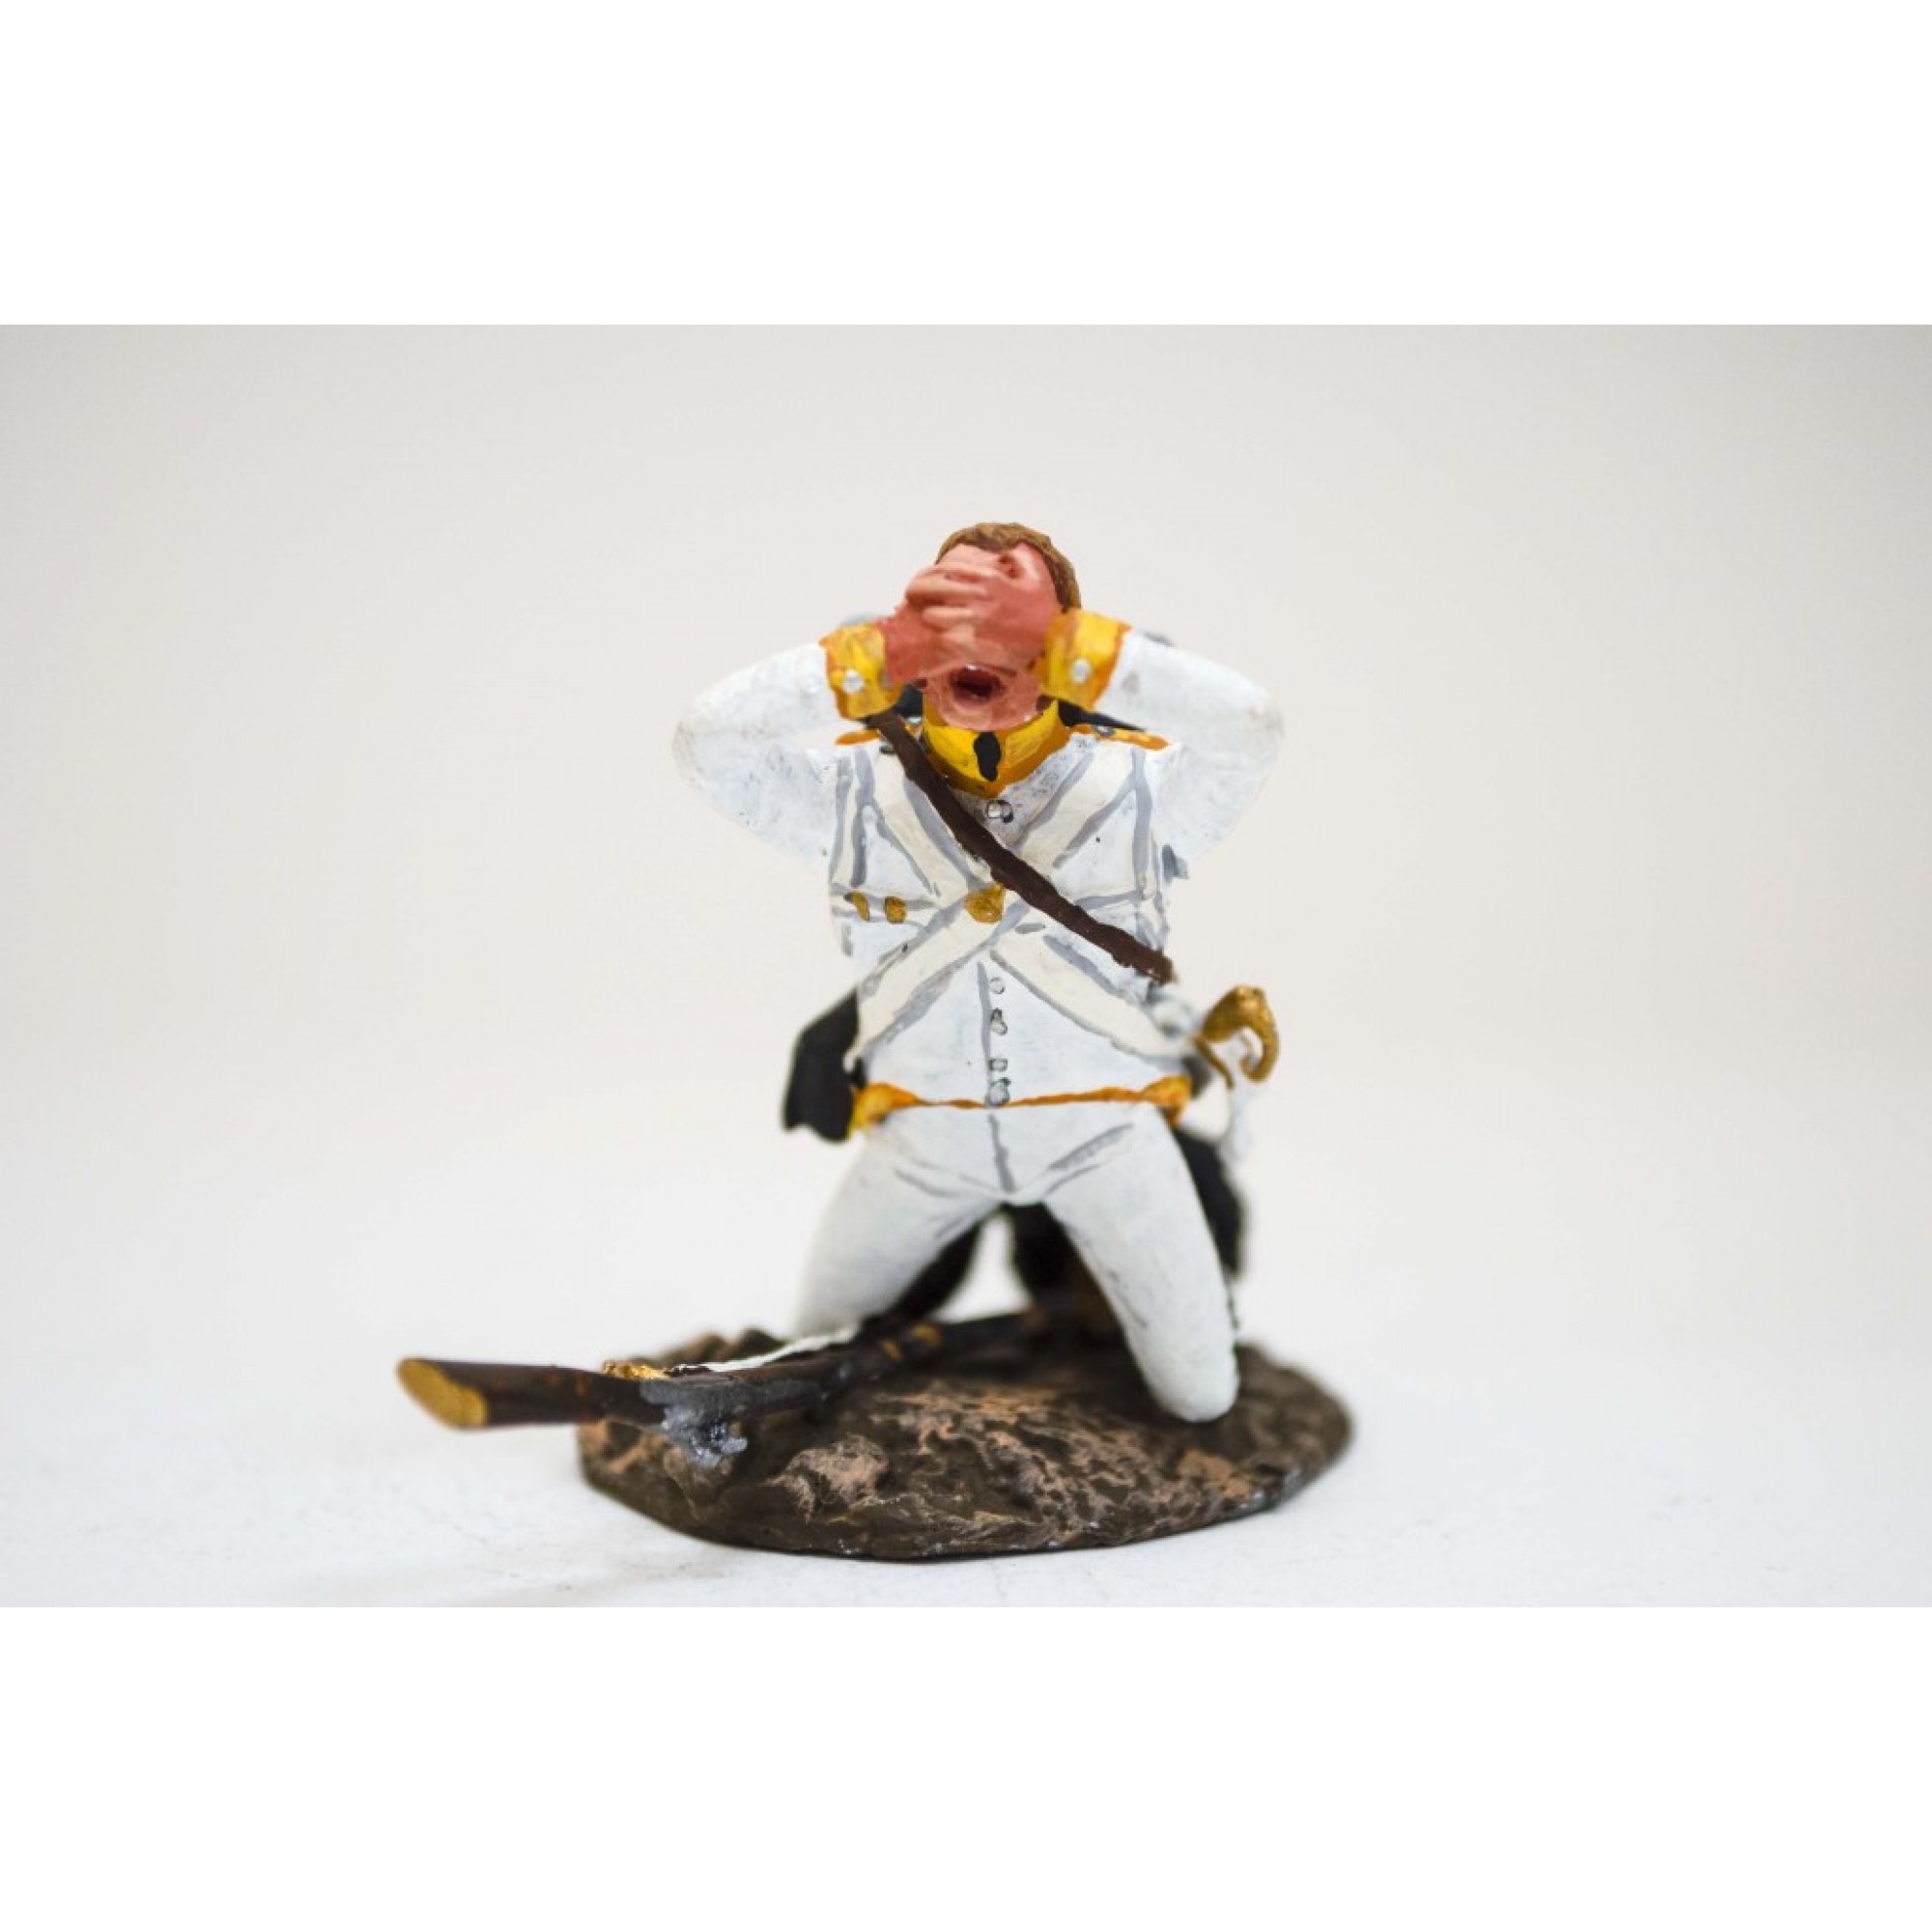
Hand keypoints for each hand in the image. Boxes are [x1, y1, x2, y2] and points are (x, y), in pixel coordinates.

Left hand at [903, 546, 1060, 669]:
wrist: (1053, 642)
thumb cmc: (1045, 610)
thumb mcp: (1035, 576)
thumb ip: (1019, 558)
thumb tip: (1007, 549)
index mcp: (990, 578)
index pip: (949, 568)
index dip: (933, 572)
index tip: (926, 577)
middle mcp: (979, 596)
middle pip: (935, 589)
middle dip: (920, 592)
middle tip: (913, 597)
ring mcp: (976, 620)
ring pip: (935, 615)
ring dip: (930, 618)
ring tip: (929, 620)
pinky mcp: (976, 643)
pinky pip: (946, 639)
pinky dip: (941, 639)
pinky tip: (941, 639)